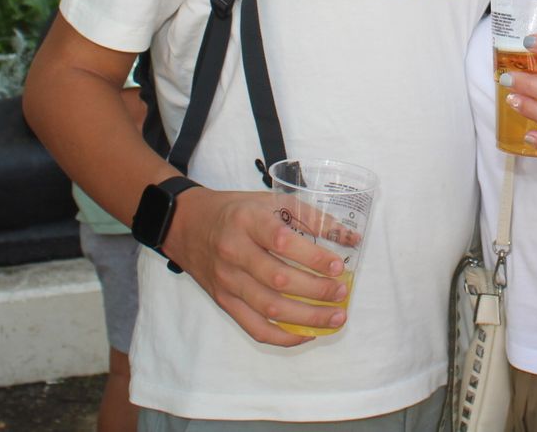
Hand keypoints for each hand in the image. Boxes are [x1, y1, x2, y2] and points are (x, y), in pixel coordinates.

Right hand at [165, 187, 350, 345]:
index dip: (313, 257)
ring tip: (335, 318)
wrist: (186, 224)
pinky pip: (255, 327)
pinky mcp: (224, 301)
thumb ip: (310, 217)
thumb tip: (350, 238)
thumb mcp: (269, 200)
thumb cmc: (235, 211)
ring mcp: (227, 281)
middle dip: (316, 290)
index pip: (282, 241)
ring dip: (307, 317)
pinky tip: (308, 333)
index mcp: (247, 221)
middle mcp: (234, 252)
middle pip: (278, 279)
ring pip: (270, 308)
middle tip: (342, 293)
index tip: (339, 265)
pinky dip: (284, 336)